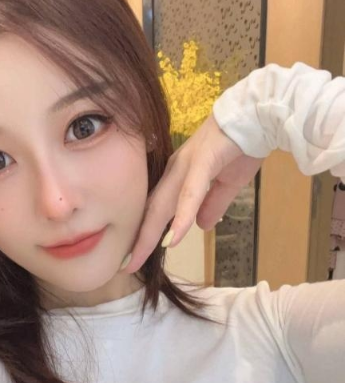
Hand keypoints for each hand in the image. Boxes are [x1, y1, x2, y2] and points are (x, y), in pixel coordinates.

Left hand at [121, 114, 264, 273]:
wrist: (257, 116)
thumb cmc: (240, 146)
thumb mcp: (227, 184)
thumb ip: (212, 204)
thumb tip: (201, 226)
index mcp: (179, 176)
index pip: (157, 210)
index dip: (145, 234)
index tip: (134, 258)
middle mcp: (176, 171)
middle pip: (153, 211)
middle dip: (138, 241)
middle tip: (125, 266)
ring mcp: (187, 165)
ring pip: (164, 204)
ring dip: (150, 233)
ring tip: (137, 258)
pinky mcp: (203, 161)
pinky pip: (190, 193)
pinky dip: (181, 217)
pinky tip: (173, 237)